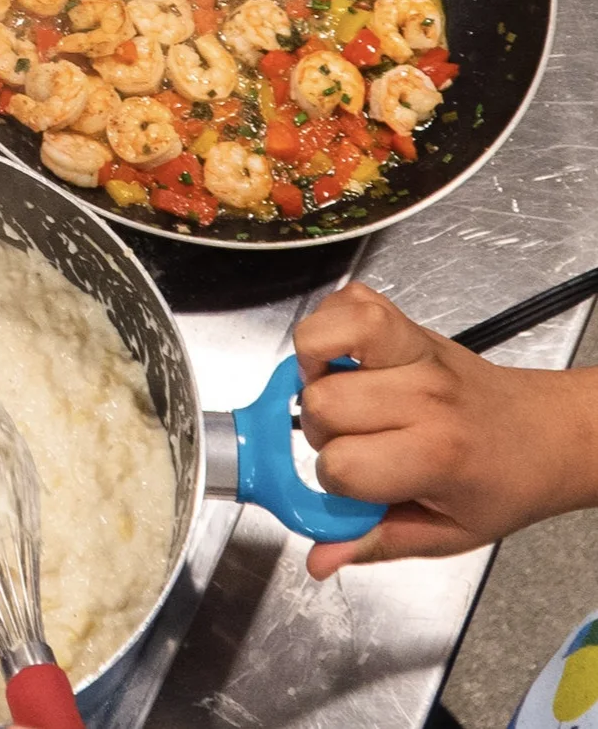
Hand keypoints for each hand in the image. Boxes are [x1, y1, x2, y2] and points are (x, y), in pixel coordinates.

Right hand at [295, 284, 597, 577]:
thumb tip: (317, 559)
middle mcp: (423, 395)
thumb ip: (377, 542)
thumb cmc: (502, 482)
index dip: (336, 482)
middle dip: (320, 431)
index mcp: (436, 454)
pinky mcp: (408, 323)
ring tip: (338, 394)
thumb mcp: (449, 532)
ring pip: (317, 345)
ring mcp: (414, 351)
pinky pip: (346, 301)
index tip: (357, 484)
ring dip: (313, 374)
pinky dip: (329, 323)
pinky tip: (342, 357)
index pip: (340, 465)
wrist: (547, 433)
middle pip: (319, 405)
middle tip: (350, 441)